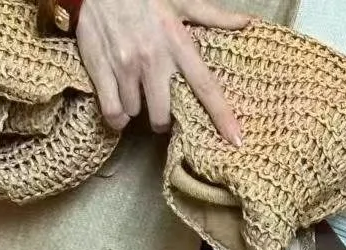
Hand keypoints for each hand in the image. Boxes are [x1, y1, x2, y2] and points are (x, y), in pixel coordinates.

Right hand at [76, 0, 250, 141]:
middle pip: (163, 115)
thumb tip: (245, 22)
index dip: (222, 116)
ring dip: (136, 110)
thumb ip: (211, 15)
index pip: (206, 86)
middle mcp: (152, 59)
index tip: (236, 140)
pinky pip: (112, 112)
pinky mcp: (101, 71)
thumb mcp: (179, 0)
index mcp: (176, 43)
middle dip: (162, 120)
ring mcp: (125, 67)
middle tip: (159, 108)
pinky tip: (119, 107)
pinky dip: (116, 116)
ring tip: (134, 94)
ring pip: (135, 113)